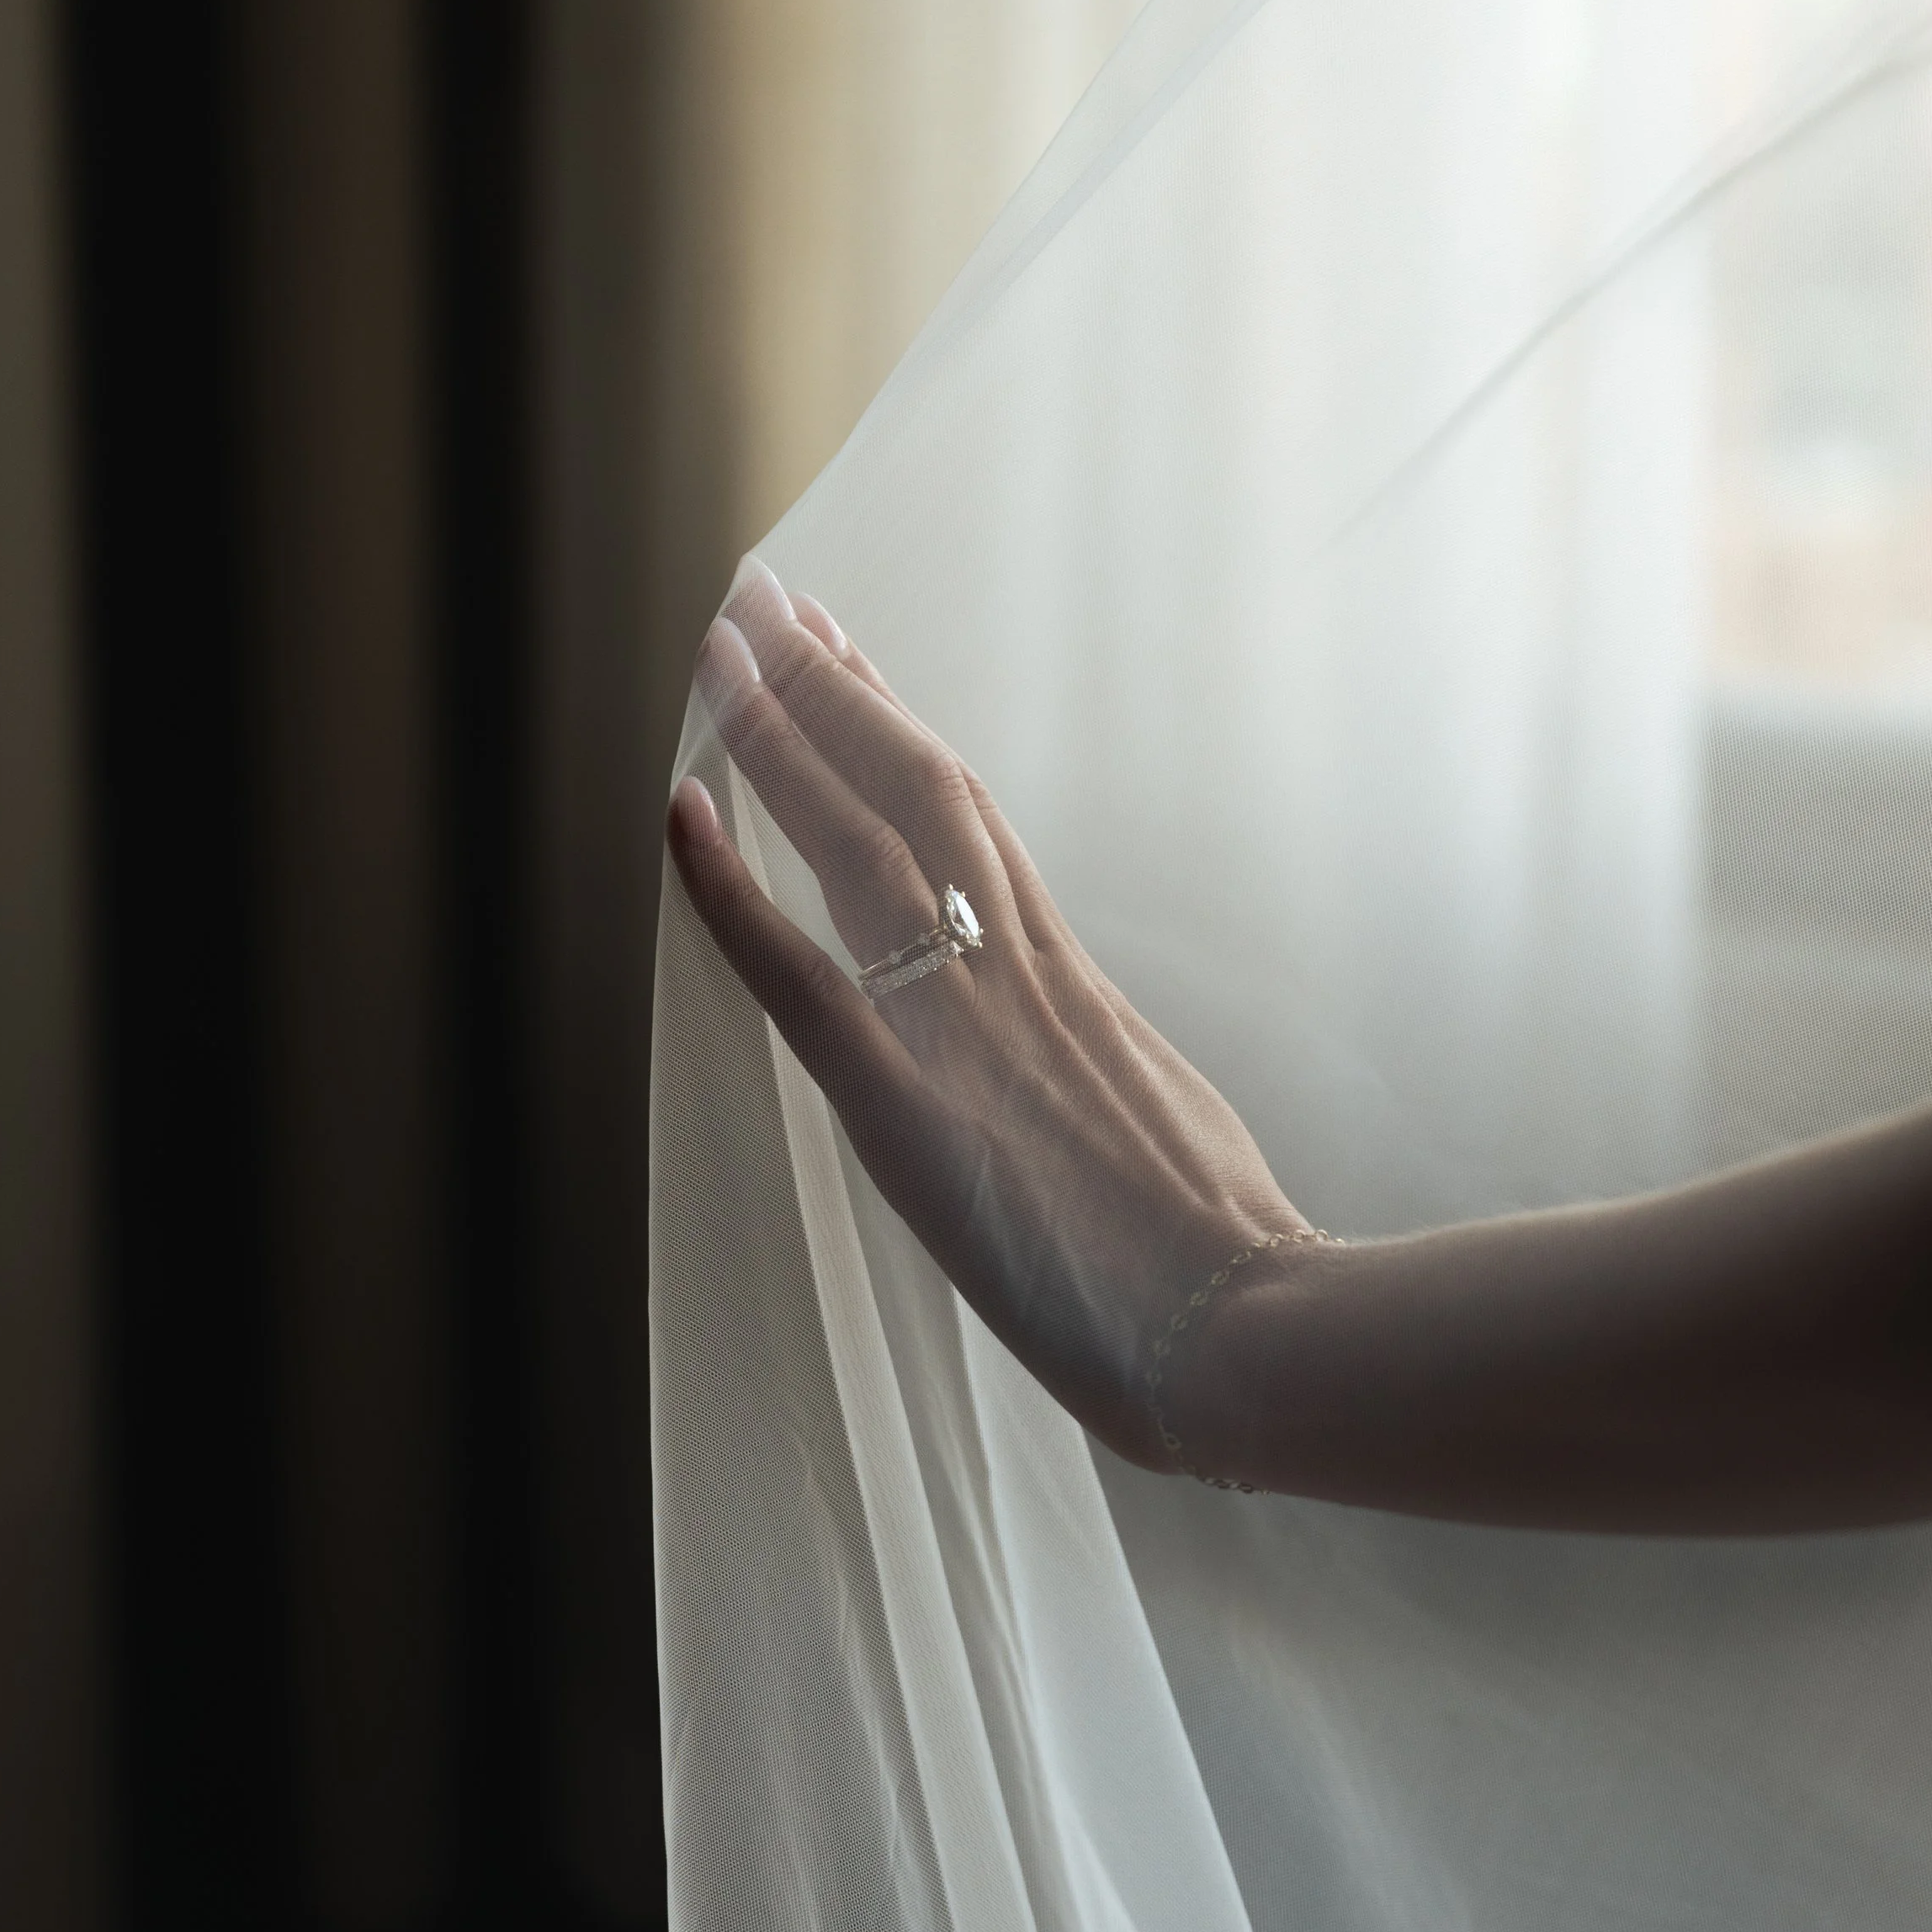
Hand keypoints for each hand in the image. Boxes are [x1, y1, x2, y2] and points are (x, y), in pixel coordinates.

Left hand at [665, 559, 1311, 1472]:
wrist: (1250, 1328)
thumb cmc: (1229, 1274)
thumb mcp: (1176, 1143)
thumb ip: (1119, 1097)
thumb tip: (1108, 1096)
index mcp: (1079, 992)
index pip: (977, 830)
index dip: (904, 741)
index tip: (856, 667)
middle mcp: (1022, 977)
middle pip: (919, 788)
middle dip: (839, 689)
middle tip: (772, 603)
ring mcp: (967, 1029)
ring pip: (865, 836)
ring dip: (788, 733)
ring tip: (728, 643)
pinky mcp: (910, 1103)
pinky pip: (801, 972)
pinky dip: (732, 889)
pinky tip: (681, 815)